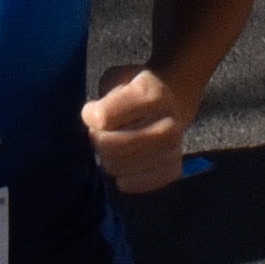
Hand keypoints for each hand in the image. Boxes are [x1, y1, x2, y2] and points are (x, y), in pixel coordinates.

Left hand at [83, 63, 203, 192]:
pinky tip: (125, 165)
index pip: (103, 118)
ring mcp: (174, 146)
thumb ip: (104, 99)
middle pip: (109, 146)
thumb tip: (95, 126)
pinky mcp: (175, 168)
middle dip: (97, 140)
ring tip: (114, 145)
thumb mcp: (117, 79)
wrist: (171, 101)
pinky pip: (136, 184)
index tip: (93, 111)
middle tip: (101, 132)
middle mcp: (168, 121)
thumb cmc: (134, 90)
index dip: (89, 115)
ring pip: (118, 167)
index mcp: (152, 93)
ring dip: (107, 158)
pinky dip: (124, 179)